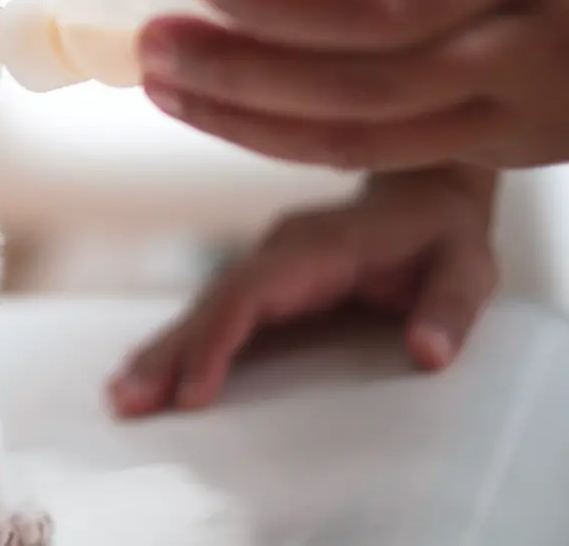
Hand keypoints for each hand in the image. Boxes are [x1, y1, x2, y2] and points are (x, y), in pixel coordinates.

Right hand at [107, 166, 496, 417]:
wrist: (424, 190)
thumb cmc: (442, 235)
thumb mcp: (467, 268)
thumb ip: (449, 308)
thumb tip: (426, 353)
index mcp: (321, 246)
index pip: (253, 292)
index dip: (218, 339)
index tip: (192, 390)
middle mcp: (281, 249)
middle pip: (212, 301)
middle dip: (169, 353)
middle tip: (126, 399)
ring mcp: (266, 261)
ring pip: (204, 306)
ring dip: (162, 351)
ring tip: (122, 395)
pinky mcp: (262, 279)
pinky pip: (214, 310)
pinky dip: (180, 343)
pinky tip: (150, 371)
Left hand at [139, 0, 568, 170]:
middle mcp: (538, 47)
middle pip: (360, 83)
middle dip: (237, 69)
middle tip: (152, 43)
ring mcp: (528, 115)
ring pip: (361, 140)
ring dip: (244, 118)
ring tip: (167, 84)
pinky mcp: (508, 153)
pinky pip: (379, 154)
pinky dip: (290, 136)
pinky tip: (226, 109)